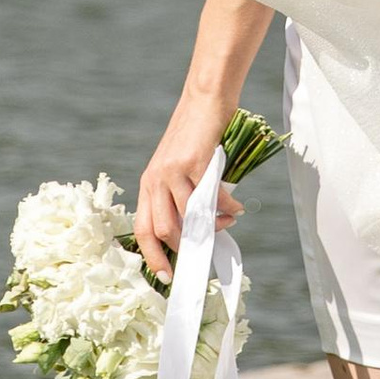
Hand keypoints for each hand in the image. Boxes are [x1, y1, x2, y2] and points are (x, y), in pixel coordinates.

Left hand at [134, 91, 243, 282]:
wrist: (203, 101)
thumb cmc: (193, 138)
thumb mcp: (176, 169)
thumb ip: (179, 197)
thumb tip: (196, 232)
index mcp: (148, 184)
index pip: (143, 229)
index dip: (153, 256)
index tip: (167, 276)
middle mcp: (155, 180)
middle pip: (164, 230)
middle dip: (186, 247)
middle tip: (207, 246)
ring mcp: (174, 171)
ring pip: (188, 216)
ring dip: (211, 225)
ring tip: (227, 221)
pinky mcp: (195, 162)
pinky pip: (212, 196)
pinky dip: (227, 206)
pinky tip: (236, 206)